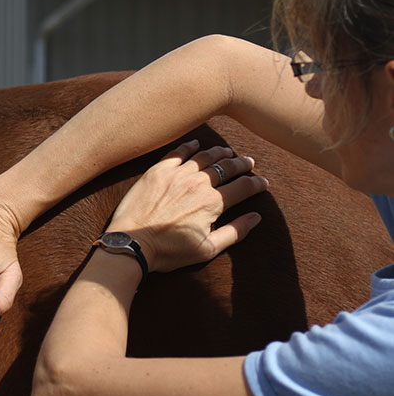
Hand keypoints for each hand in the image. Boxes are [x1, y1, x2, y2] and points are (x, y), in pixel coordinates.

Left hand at [108, 140, 267, 271]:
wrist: (132, 243)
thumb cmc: (169, 251)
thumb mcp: (207, 249)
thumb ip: (234, 232)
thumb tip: (256, 217)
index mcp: (212, 203)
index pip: (242, 188)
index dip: (256, 184)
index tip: (263, 183)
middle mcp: (197, 183)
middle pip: (226, 167)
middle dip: (241, 164)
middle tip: (249, 162)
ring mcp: (177, 174)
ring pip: (204, 156)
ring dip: (219, 152)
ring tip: (227, 152)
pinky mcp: (158, 171)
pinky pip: (178, 152)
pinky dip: (190, 146)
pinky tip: (197, 144)